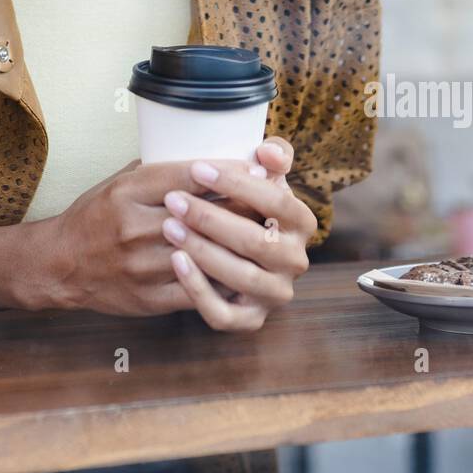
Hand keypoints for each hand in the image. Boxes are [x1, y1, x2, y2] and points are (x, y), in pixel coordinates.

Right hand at [36, 158, 261, 316]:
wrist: (61, 263)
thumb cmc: (95, 215)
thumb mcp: (119, 181)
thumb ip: (159, 172)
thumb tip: (209, 157)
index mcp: (128, 193)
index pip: (188, 177)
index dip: (227, 171)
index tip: (256, 166)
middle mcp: (134, 227)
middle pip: (203, 214)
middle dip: (244, 205)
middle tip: (274, 198)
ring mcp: (142, 266)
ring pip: (205, 253)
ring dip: (240, 244)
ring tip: (267, 232)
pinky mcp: (149, 297)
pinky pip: (198, 290)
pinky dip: (225, 278)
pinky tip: (245, 269)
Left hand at [161, 137, 316, 331]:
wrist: (233, 248)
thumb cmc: (245, 203)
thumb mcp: (262, 175)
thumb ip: (272, 156)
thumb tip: (267, 153)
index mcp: (302, 223)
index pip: (277, 201)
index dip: (237, 184)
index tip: (198, 168)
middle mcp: (296, 262)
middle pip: (256, 241)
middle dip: (211, 218)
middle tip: (173, 200)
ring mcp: (275, 294)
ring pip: (240, 277)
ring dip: (202, 251)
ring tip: (169, 226)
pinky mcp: (251, 320)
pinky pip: (224, 314)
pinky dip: (199, 290)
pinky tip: (176, 261)